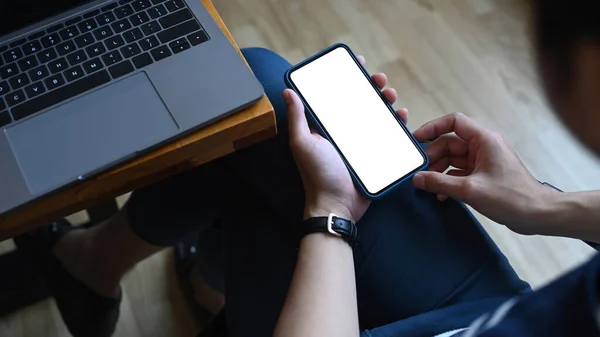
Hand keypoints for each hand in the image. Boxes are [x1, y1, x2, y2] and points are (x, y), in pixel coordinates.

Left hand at [284, 56, 406, 222]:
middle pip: (360, 102)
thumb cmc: (317, 175)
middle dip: (371, 87)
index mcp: (326, 126)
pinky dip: (397, 123)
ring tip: (391, 95)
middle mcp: (343, 132)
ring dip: (386, 101)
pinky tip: (401, 115)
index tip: (358, 64)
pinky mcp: (375, 155)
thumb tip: (287, 91)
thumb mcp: (303, 143)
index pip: (337, 96)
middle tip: (380, 80)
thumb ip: (297, 118)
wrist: (338, 206)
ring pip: (377, 115)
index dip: (347, 78)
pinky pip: (388, 135)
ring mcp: (361, 143)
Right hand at [411, 113, 559, 233]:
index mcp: (484, 139)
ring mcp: (483, 160)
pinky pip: (458, 172)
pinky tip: (440, 194)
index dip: (433, 127)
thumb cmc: (513, 197)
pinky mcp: (483, 174)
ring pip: (452, 159)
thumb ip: (440, 183)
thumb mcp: (470, 190)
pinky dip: (447, 180)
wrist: (537, 214)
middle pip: (449, 142)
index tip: (416, 138)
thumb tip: (417, 179)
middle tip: (418, 171)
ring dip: (438, 171)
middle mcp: (483, 146)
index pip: (453, 122)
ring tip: (427, 185)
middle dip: (432, 157)